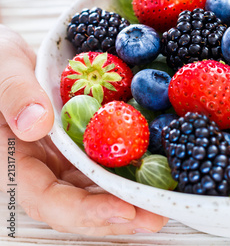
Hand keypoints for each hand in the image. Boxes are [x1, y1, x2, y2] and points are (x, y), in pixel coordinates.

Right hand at [0, 25, 167, 235]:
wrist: (10, 60)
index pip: (45, 198)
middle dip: (117, 216)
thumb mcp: (0, 65)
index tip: (122, 210)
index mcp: (11, 159)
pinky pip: (105, 165)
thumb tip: (37, 124)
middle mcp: (40, 168)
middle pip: (77, 205)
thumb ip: (14, 92)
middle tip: (156, 217)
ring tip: (165, 205)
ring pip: (95, 190)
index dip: (83, 211)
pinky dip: (130, 172)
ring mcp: (62, 160)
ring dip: (129, 200)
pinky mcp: (81, 148)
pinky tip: (157, 174)